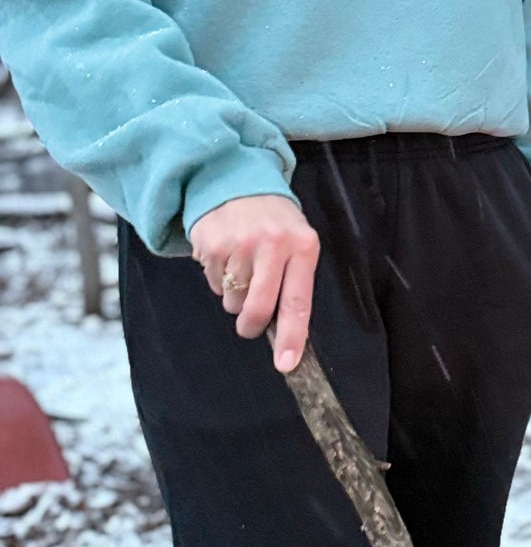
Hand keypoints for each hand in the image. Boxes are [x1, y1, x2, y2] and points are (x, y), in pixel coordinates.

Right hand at [189, 195, 319, 372]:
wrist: (238, 183)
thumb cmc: (275, 223)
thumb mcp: (297, 241)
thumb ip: (293, 281)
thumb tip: (283, 332)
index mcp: (302, 246)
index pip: (298, 302)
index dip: (291, 337)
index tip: (286, 363)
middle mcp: (272, 244)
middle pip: (259, 308)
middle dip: (252, 326)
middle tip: (250, 326)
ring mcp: (240, 244)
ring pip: (233, 300)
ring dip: (235, 297)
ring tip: (243, 268)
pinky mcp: (211, 243)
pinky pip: (213, 283)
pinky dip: (219, 279)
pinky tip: (227, 257)